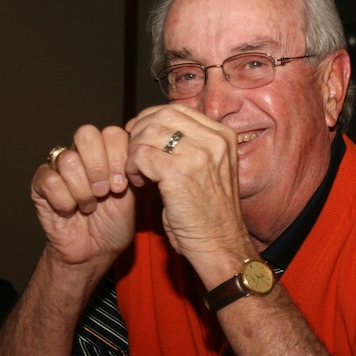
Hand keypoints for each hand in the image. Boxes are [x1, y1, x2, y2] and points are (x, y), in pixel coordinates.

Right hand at [32, 125, 134, 269]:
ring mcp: (60, 167)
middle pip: (86, 134)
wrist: (94, 252)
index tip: (122, 186)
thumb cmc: (113, 225)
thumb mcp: (131, 197)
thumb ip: (131, 170)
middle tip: (104, 192)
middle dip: (99, 166)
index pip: (112, 133)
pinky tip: (70, 211)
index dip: (118, 157)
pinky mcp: (40, 183)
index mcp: (107, 153)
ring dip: (83, 190)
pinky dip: (64, 200)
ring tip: (89, 207)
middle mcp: (83, 154)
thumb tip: (136, 149)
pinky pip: (50, 180)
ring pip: (69, 160)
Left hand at [125, 105, 254, 282]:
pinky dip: (131, 167)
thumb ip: (193, 146)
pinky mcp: (179, 172)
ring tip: (135, 172)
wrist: (221, 245)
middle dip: (140, 131)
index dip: (153, 119)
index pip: (179, 110)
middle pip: (162, 115)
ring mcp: (198, 154)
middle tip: (132, 153)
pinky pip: (140, 155)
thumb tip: (156, 127)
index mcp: (224, 136)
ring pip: (148, 132)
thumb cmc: (211, 215)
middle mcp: (214, 140)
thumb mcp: (211, 170)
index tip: (140, 136)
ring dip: (133, 151)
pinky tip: (137, 183)